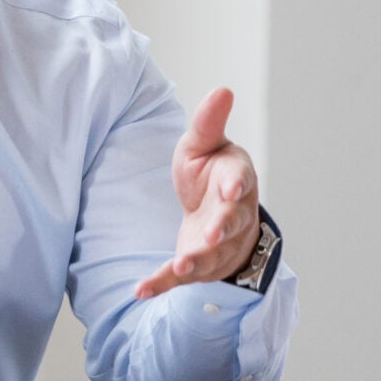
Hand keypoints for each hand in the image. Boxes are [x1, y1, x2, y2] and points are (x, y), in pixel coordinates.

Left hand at [134, 87, 262, 299]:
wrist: (216, 214)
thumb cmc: (210, 173)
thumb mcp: (204, 144)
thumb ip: (209, 123)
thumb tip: (223, 88)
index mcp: (235, 180)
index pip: (239, 182)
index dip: (236, 185)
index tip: (232, 187)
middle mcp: (232, 216)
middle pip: (230, 224)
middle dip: (221, 229)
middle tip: (211, 235)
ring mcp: (216, 244)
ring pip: (210, 255)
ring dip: (196, 261)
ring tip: (180, 265)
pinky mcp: (196, 264)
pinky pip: (180, 277)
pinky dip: (161, 284)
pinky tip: (140, 291)